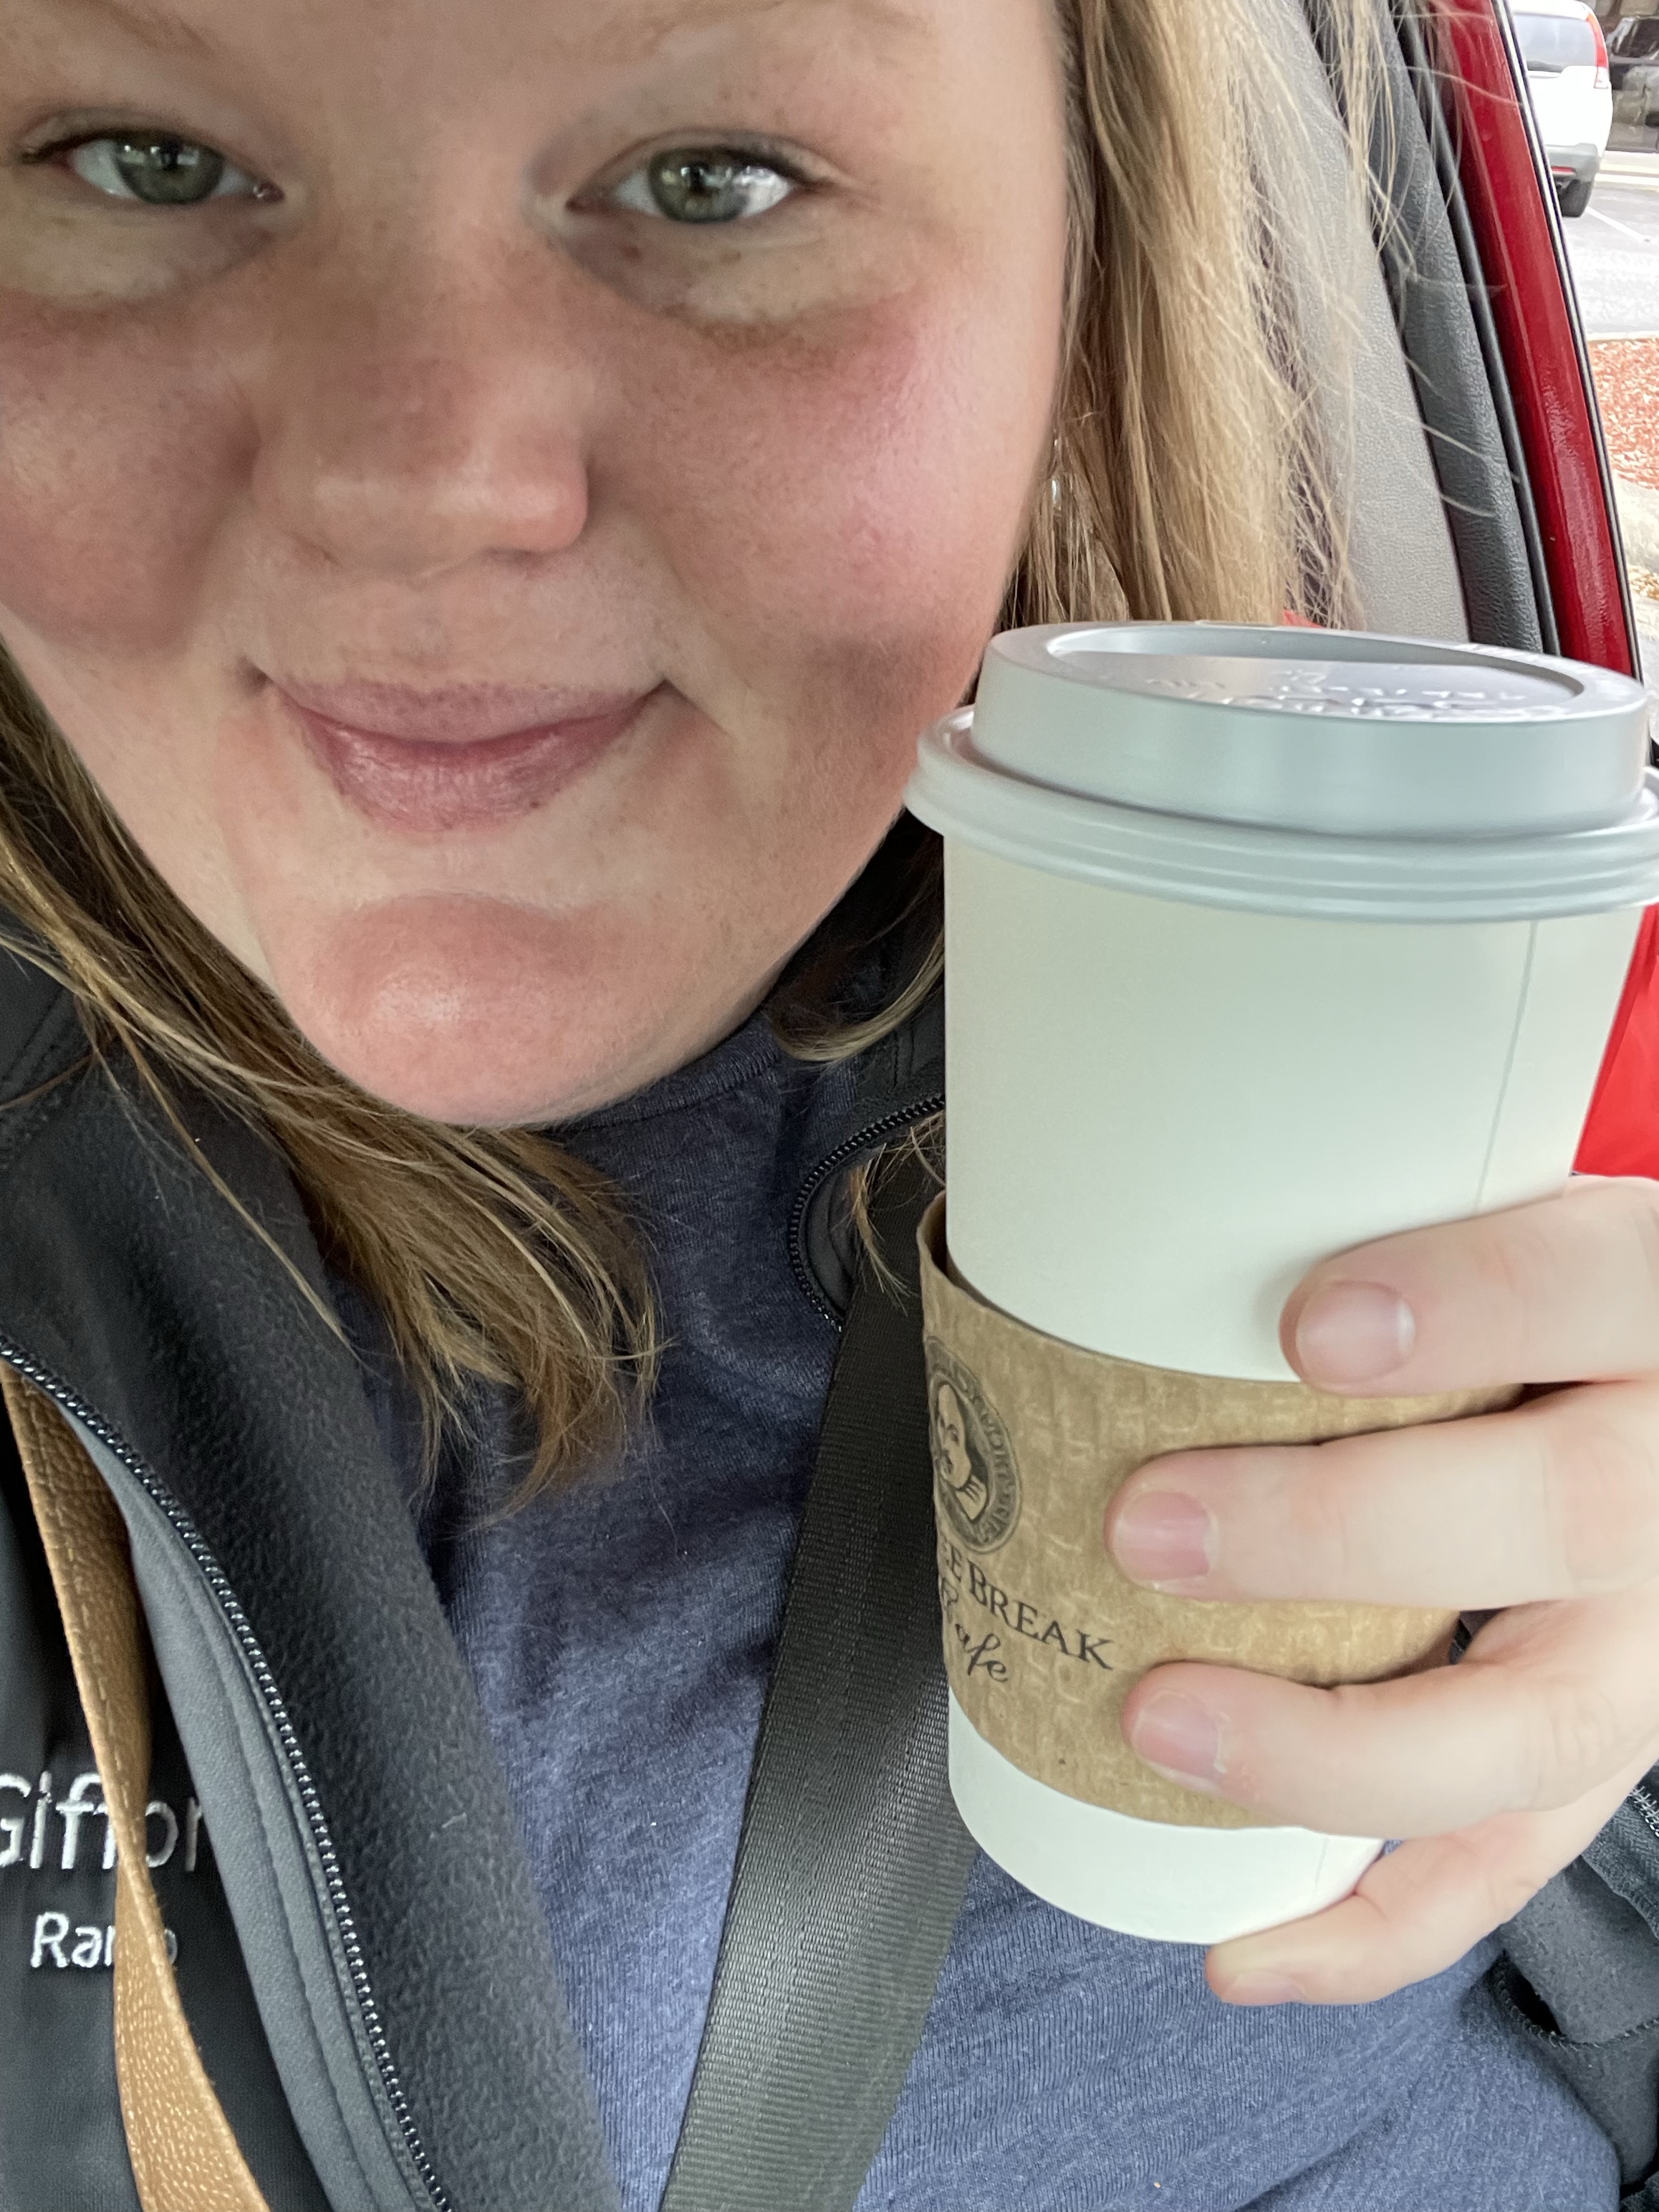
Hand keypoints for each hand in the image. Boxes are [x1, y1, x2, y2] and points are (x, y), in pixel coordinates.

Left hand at [1102, 1175, 1658, 2007]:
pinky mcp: (1615, 1748)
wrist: (1657, 1411)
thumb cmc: (1540, 1308)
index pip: (1597, 1287)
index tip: (1307, 1328)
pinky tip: (1246, 1950)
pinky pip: (1514, 1864)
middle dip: (1343, 1535)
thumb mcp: (1509, 1222)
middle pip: (1566, 1515)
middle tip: (1152, 1527)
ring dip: (1332, 1749)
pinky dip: (1374, 1925)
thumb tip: (1135, 1234)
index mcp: (1658, 1307)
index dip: (1468, 1309)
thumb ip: (1399, 1224)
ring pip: (1537, 1729)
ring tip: (1161, 1725)